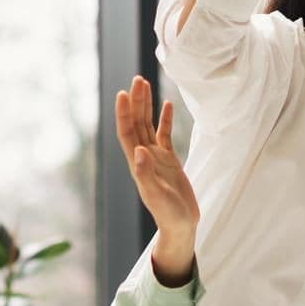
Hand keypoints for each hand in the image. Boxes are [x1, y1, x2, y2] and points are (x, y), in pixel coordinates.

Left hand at [115, 76, 198, 285]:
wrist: (181, 225)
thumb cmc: (168, 215)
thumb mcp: (157, 196)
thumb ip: (146, 175)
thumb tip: (138, 150)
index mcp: (138, 164)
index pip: (128, 133)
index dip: (125, 114)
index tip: (123, 94)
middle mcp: (144, 157)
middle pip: (137, 124)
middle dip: (136, 102)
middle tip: (137, 79)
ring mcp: (156, 158)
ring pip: (148, 125)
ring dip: (147, 106)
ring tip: (146, 84)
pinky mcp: (169, 160)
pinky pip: (165, 135)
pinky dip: (165, 119)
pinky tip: (167, 105)